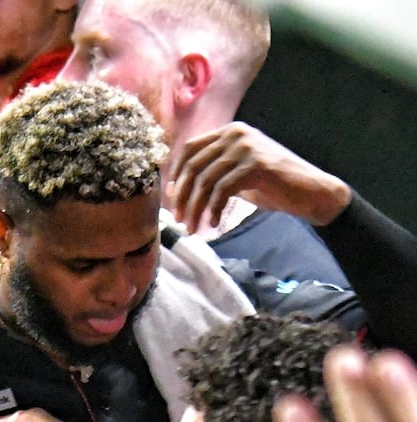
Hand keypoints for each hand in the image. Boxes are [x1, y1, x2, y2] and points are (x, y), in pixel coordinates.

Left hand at [170, 122, 351, 233]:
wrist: (310, 191)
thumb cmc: (272, 185)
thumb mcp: (236, 173)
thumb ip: (214, 172)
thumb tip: (179, 188)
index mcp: (230, 132)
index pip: (189, 149)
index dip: (176, 175)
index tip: (171, 199)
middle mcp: (236, 133)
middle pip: (194, 166)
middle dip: (182, 197)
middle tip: (180, 220)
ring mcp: (247, 147)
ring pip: (206, 181)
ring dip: (196, 209)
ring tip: (194, 228)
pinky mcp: (256, 164)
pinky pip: (222, 191)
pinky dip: (214, 210)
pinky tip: (214, 224)